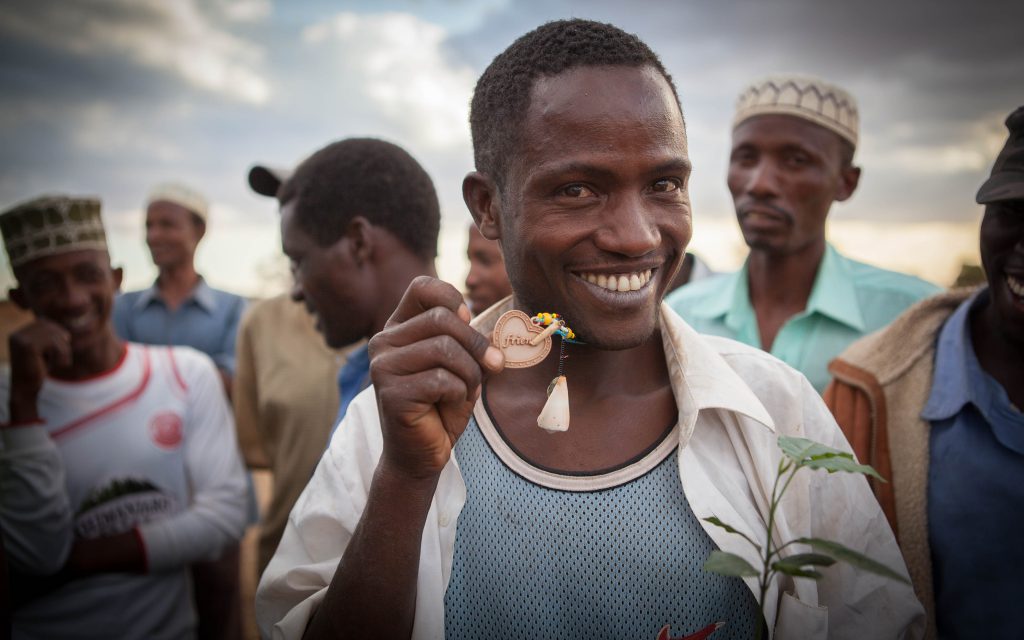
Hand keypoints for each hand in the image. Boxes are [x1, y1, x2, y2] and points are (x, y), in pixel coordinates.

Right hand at [7, 319, 70, 422]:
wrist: (25, 391)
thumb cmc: (38, 371)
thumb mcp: (46, 351)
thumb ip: (50, 337)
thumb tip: (67, 333)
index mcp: (19, 333)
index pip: (46, 323)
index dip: (57, 336)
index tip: (52, 353)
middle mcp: (17, 334)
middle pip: (52, 327)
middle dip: (61, 343)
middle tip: (56, 360)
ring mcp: (21, 339)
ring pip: (55, 335)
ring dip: (62, 351)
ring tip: (53, 363)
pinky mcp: (27, 346)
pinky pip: (54, 344)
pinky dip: (59, 356)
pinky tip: (50, 367)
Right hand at [368, 276, 503, 480]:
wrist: (422, 454)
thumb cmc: (442, 406)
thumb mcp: (463, 366)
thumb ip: (472, 342)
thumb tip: (492, 327)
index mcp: (398, 328)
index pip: (423, 287)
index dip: (454, 300)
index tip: (469, 322)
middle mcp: (383, 342)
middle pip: (442, 319)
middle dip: (476, 345)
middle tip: (492, 367)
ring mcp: (383, 367)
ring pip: (445, 348)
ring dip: (470, 374)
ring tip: (465, 392)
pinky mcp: (390, 393)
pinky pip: (442, 380)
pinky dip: (459, 394)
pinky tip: (447, 406)